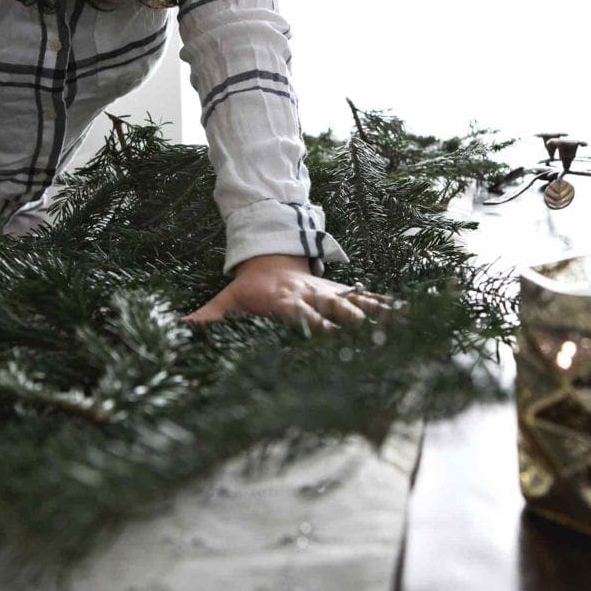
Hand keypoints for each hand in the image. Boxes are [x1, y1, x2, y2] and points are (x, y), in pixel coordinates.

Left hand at [181, 254, 392, 330]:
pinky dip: (388, 307)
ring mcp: (329, 292)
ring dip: (378, 314)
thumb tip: (179, 329)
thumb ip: (208, 317)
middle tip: (372, 336)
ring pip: (357, 302)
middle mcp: (312, 295)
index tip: (324, 333)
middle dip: (354, 321)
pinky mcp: (341, 292)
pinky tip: (410, 314)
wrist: (270, 255)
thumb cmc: (249, 287)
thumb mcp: (228, 299)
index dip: (312, 322)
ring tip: (403, 325)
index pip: (300, 312)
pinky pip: (368, 299)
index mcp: (286, 300)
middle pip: (335, 307)